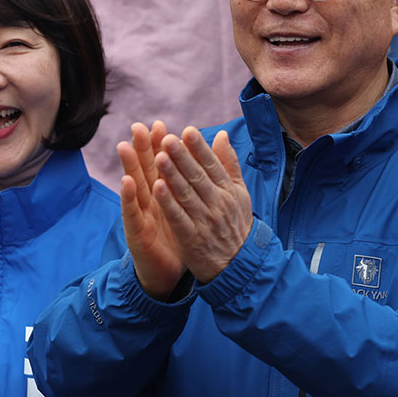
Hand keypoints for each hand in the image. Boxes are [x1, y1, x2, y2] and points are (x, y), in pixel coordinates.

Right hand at [118, 121, 185, 298]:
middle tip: (138, 126)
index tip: (161, 125)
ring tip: (125, 146)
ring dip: (129, 166)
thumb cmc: (177, 239)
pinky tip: (126, 181)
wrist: (167, 274)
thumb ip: (188, 187)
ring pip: (134, 187)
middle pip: (144, 170)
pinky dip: (128, 197)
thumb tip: (196, 164)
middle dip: (141, 148)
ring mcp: (141, 216)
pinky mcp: (136, 232)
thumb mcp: (185, 211)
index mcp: (163, 195)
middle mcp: (149, 201)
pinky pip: (132, 212)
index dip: (159, 146)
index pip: (161, 166)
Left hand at [152, 128, 252, 283]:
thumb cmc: (236, 224)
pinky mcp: (193, 238)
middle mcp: (218, 203)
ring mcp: (205, 221)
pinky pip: (179, 218)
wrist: (239, 265)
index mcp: (228, 190)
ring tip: (159, 157)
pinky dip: (169, 203)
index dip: (199, 148)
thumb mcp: (240, 193)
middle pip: (197, 176)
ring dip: (172, 175)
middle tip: (167, 139)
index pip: (212, 165)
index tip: (187, 131)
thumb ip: (229, 163)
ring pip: (186, 194)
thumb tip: (222, 135)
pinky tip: (157, 188)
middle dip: (182, 157)